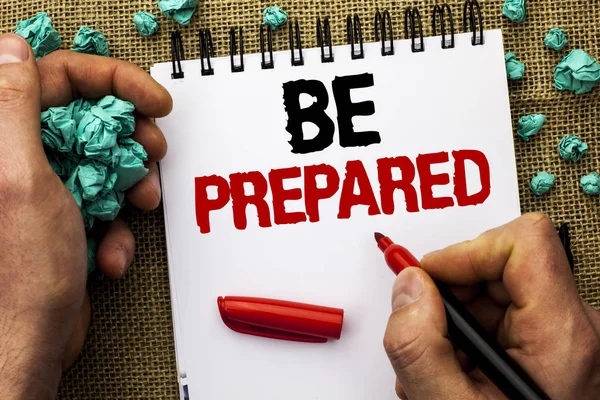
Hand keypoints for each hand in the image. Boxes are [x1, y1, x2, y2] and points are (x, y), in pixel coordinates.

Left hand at [0, 33, 170, 398]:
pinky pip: (104, 202)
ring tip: (137, 205)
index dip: (110, 80)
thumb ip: (14, 107)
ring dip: (130, 184)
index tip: (150, 99)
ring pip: (103, 161)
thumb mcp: (20, 180)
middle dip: (129, 137)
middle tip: (151, 150)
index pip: (55, 78)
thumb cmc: (19, 277)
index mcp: (1, 142)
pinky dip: (117, 224)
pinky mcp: (63, 218)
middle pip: (87, 118)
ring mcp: (43, 190)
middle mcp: (17, 160)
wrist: (28, 344)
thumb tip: (12, 49)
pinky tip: (109, 249)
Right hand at [383, 212, 599, 398]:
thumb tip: (408, 287)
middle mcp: (573, 330)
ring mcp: (561, 337)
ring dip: (450, 316)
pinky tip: (452, 368)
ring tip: (437, 362)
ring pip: (492, 287)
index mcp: (563, 339)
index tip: (429, 279)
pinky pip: (496, 312)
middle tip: (424, 328)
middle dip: (449, 291)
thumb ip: (420, 345)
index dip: (466, 251)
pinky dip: (462, 332)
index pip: (524, 243)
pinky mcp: (546, 346)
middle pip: (501, 262)